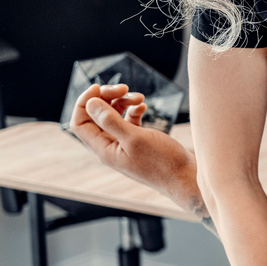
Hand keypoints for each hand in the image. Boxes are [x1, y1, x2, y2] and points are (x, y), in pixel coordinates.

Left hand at [70, 86, 203, 212]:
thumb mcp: (135, 138)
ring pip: (113, 115)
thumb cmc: (163, 162)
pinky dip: (134, 110)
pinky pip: (128, 120)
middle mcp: (111, 147)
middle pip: (96, 116)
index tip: (100, 88)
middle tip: (123, 88)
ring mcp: (124, 144)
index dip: (85, 102)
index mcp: (104, 150)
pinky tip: (144, 107)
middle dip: (106, 98)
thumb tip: (90, 103)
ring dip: (122, 102)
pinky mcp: (139, 142)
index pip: (80, 123)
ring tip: (139, 97)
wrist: (186, 178)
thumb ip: (110, 120)